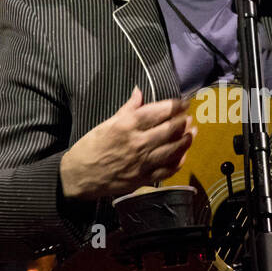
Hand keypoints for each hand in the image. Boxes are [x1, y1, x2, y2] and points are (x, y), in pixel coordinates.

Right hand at [60, 87, 195, 200]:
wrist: (79, 177)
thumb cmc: (89, 148)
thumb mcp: (105, 124)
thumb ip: (127, 109)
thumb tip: (139, 92)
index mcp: (127, 126)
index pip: (158, 111)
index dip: (174, 105)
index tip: (183, 102)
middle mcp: (138, 143)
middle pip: (170, 129)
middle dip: (183, 121)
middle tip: (190, 116)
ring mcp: (142, 162)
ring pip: (173, 149)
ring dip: (186, 140)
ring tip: (193, 132)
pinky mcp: (144, 178)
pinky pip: (167, 170)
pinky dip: (178, 161)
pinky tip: (183, 154)